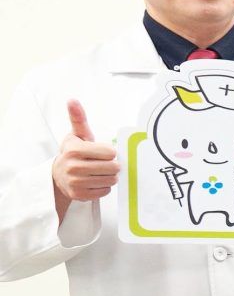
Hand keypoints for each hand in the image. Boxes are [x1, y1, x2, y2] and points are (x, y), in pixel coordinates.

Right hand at [52, 99, 119, 213]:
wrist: (57, 176)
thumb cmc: (72, 153)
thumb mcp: (76, 134)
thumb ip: (78, 118)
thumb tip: (72, 100)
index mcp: (75, 150)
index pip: (111, 153)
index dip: (110, 152)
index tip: (102, 152)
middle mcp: (74, 167)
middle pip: (113, 167)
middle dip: (112, 165)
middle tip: (102, 163)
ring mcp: (76, 182)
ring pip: (111, 180)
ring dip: (109, 176)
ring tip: (98, 172)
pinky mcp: (79, 195)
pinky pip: (105, 191)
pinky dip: (103, 187)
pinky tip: (93, 181)